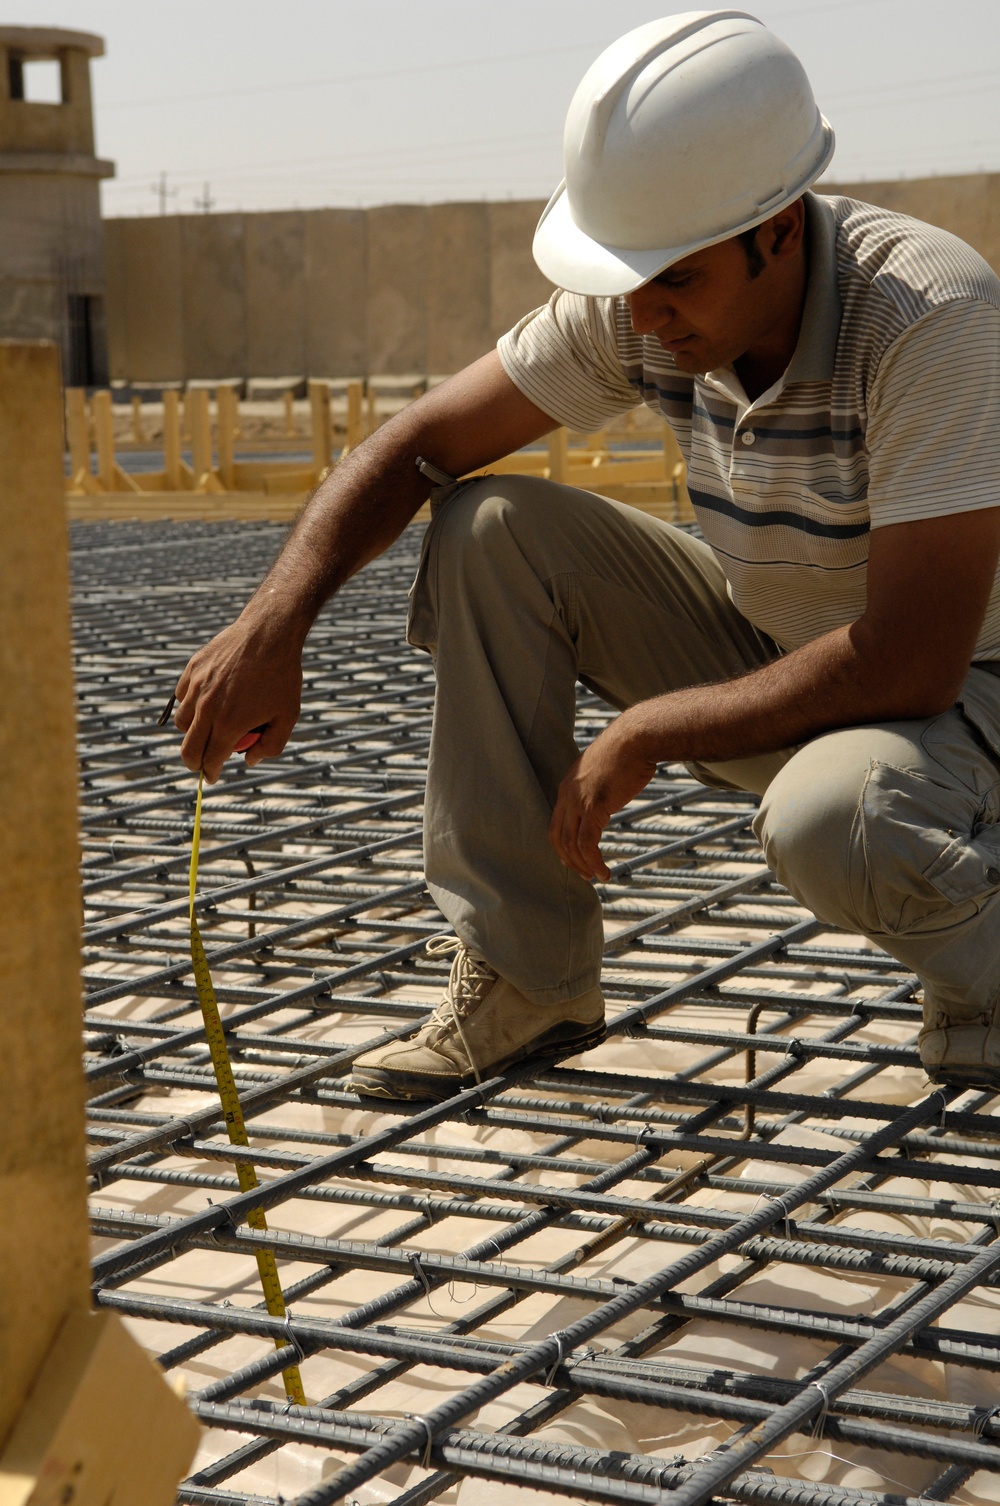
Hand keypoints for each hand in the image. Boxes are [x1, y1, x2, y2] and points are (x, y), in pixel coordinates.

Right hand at [172, 606, 304, 782]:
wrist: (270, 633)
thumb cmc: (282, 676)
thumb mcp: (287, 716)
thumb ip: (270, 745)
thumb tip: (249, 760)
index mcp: (229, 724)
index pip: (210, 760)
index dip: (210, 773)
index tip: (212, 776)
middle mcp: (207, 708)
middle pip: (188, 749)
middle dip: (194, 763)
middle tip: (202, 763)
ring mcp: (197, 687)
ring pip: (182, 723)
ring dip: (192, 732)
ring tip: (208, 729)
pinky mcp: (192, 669)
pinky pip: (182, 696)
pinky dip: (190, 705)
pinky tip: (206, 702)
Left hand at [549, 713, 658, 881]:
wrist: (636, 737)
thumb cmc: (628, 749)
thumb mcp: (606, 769)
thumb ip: (600, 786)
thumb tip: (608, 799)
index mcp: (568, 784)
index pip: (557, 822)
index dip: (563, 845)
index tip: (573, 859)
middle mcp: (567, 793)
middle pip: (558, 836)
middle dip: (569, 859)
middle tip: (583, 874)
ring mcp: (578, 800)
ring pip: (571, 844)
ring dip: (582, 865)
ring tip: (596, 876)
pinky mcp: (593, 806)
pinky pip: (587, 843)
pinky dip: (594, 861)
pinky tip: (604, 872)